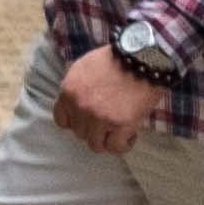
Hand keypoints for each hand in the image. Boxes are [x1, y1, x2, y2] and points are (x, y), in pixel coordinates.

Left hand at [49, 46, 165, 151]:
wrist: (142, 57)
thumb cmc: (116, 59)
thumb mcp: (84, 67)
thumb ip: (76, 87)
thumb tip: (76, 105)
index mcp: (68, 92)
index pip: (62, 120)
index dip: (76, 122)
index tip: (88, 120)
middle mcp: (80, 108)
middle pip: (80, 133)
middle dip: (94, 129)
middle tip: (109, 121)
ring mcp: (99, 118)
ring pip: (95, 144)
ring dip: (107, 138)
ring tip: (120, 130)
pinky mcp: (120, 125)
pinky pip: (115, 147)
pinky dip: (123, 144)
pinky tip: (130, 134)